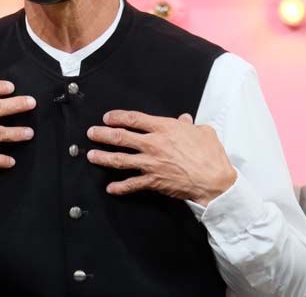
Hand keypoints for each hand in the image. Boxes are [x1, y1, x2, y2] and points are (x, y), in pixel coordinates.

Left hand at [86, 110, 236, 205]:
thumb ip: (189, 125)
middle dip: (103, 134)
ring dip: (103, 157)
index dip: (118, 117)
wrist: (214, 180)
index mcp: (164, 128)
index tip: (108, 117)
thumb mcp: (203, 132)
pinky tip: (110, 187)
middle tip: (92, 133)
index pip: (134, 119)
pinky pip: (132, 184)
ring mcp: (151, 164)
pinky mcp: (153, 181)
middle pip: (121, 137)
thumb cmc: (210, 155)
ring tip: (91, 155)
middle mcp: (153, 144)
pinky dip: (120, 187)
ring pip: (120, 159)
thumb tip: (185, 120)